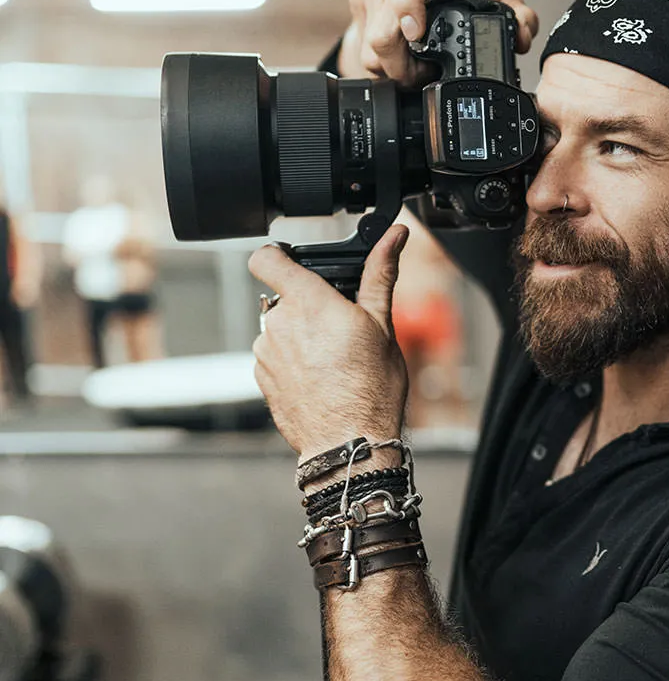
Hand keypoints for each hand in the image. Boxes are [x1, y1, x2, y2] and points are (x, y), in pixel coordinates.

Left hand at [249, 225, 409, 460]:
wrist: (348, 444)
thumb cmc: (369, 390)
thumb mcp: (382, 326)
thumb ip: (380, 274)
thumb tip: (393, 237)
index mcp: (307, 301)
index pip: (267, 258)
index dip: (279, 255)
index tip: (294, 262)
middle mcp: (278, 323)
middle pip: (284, 297)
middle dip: (309, 306)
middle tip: (340, 328)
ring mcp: (266, 352)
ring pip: (280, 328)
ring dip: (300, 335)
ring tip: (333, 359)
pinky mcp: (262, 377)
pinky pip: (275, 356)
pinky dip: (293, 361)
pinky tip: (320, 378)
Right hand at [338, 0, 539, 84]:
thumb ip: (518, 15)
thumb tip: (522, 37)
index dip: (409, 4)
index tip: (416, 34)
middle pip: (382, 33)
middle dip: (405, 67)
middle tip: (426, 75)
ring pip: (370, 51)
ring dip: (394, 70)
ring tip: (417, 68)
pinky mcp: (357, 6)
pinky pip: (362, 50)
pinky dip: (384, 64)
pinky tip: (403, 59)